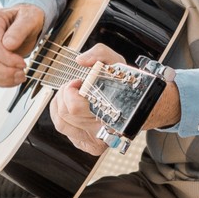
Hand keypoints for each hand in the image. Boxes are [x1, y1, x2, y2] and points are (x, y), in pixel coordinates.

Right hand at [0, 4, 46, 85]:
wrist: (25, 22)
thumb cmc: (27, 18)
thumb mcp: (30, 18)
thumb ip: (20, 29)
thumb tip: (8, 44)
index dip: (7, 59)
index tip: (23, 64)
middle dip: (5, 71)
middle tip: (22, 73)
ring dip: (3, 78)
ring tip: (19, 77)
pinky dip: (0, 81)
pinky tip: (12, 79)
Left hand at [49, 44, 176, 153]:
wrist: (138, 106)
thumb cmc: (126, 86)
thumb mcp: (117, 63)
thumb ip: (100, 54)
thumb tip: (81, 60)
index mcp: (111, 117)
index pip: (74, 108)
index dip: (71, 91)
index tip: (78, 82)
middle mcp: (102, 134)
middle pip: (66, 113)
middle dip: (66, 94)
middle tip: (75, 86)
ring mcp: (93, 141)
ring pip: (61, 123)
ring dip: (61, 104)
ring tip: (71, 94)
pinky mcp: (85, 144)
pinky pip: (62, 128)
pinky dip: (60, 114)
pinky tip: (70, 105)